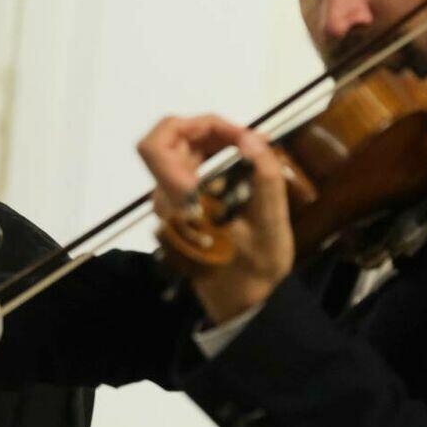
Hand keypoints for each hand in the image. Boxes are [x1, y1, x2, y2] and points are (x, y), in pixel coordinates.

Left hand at [137, 114, 293, 323]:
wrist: (242, 301)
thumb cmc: (256, 266)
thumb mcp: (271, 223)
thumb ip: (262, 176)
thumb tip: (251, 137)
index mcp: (181, 201)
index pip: (155, 146)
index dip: (187, 125)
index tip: (228, 131)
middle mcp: (166, 199)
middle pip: (169, 142)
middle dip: (207, 129)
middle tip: (248, 138)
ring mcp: (169, 204)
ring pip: (177, 152)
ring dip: (210, 140)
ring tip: (250, 146)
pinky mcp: (178, 207)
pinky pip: (185, 167)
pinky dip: (210, 155)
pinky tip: (241, 162)